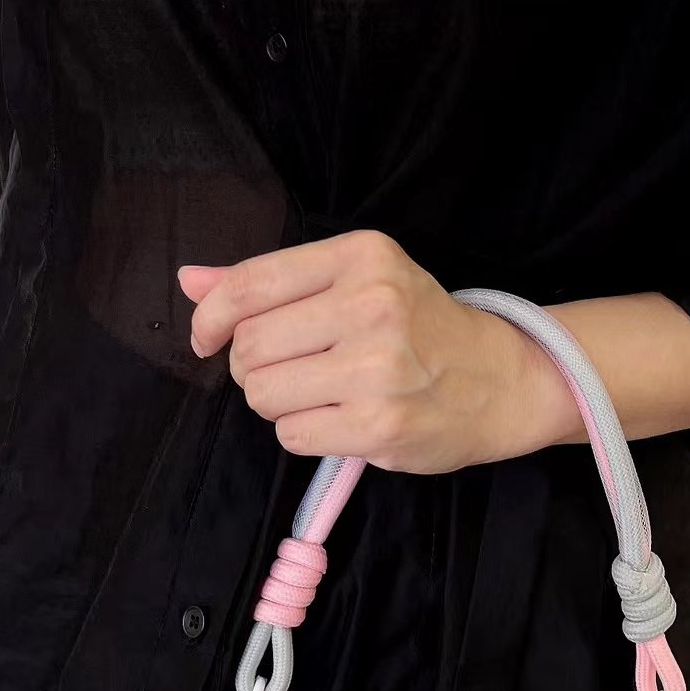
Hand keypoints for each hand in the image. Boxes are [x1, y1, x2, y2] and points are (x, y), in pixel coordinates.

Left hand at [177, 230, 574, 471]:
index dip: (209, 316)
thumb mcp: (356, 280)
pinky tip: (338, 418)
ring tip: (317, 392)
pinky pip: (292, 435)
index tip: (206, 336)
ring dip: (276, 401)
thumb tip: (187, 281)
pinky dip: (303, 432)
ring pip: (263, 394)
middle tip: (287, 367)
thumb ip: (270, 281)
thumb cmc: (419, 325)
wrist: (501, 379)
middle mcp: (371, 304)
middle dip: (250, 365)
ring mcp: (377, 368)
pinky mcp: (379, 425)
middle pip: (250, 345)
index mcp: (362, 255)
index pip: (250, 284)